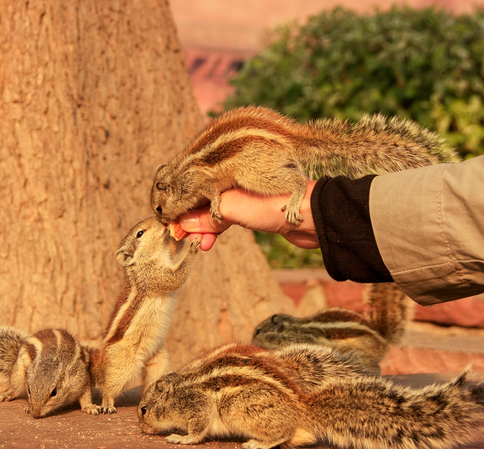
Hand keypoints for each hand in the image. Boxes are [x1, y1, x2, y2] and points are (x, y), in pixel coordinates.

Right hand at [178, 181, 318, 250]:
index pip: (195, 185)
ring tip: (199, 244)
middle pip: (202, 198)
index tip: (172, 223)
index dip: (182, 205)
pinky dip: (217, 230)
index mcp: (227, 168)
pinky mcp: (252, 209)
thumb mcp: (234, 208)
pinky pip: (227, 218)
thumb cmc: (274, 204)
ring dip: (205, 228)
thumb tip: (184, 225)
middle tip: (183, 238)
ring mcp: (243, 194)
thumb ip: (207, 216)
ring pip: (214, 210)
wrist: (311, 217)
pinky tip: (209, 241)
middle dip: (192, 219)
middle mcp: (233, 178)